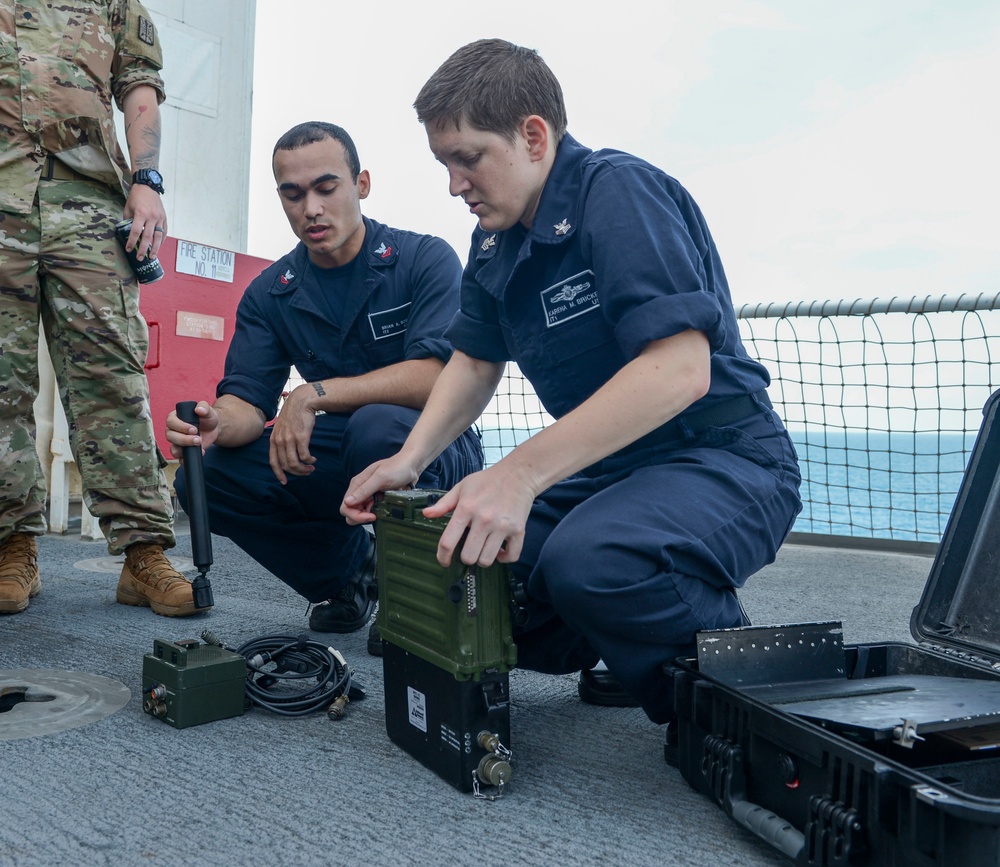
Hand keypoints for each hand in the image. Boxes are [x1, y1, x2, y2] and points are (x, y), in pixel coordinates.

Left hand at [122, 184, 166, 260]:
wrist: (148, 187)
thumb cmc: (136, 197)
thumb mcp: (128, 208)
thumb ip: (128, 220)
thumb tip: (127, 233)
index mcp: (141, 214)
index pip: (136, 231)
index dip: (132, 242)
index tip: (129, 249)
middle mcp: (152, 217)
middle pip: (148, 237)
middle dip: (143, 249)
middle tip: (140, 258)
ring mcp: (160, 218)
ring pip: (159, 236)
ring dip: (155, 248)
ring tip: (152, 256)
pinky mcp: (164, 218)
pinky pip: (164, 232)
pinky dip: (162, 240)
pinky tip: (158, 247)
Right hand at [165, 401, 218, 459]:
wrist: (213, 429)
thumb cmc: (207, 418)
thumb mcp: (208, 410)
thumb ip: (204, 407)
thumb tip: (199, 409)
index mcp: (175, 418)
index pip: (170, 422)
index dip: (181, 426)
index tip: (194, 429)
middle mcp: (173, 430)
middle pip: (170, 436)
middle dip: (184, 439)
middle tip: (198, 439)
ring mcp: (176, 442)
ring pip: (173, 449)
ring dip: (185, 449)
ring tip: (199, 445)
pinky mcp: (182, 451)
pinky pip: (180, 458)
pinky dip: (187, 459)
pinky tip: (199, 453)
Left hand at [268, 383, 320, 483]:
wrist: (302, 401)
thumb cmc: (294, 414)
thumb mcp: (281, 427)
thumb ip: (280, 439)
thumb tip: (285, 453)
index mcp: (273, 440)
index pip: (273, 462)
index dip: (278, 474)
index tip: (284, 481)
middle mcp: (280, 441)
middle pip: (286, 465)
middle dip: (296, 472)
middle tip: (305, 472)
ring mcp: (290, 439)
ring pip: (295, 463)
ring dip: (303, 469)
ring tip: (310, 468)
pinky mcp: (301, 437)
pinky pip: (304, 456)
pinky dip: (309, 461)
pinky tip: (313, 459)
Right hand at [341, 455, 421, 525]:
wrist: (411, 465)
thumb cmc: (397, 467)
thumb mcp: (381, 478)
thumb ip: (364, 490)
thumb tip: (347, 502)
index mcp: (357, 483)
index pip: (345, 506)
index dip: (355, 515)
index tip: (371, 516)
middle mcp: (361, 490)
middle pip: (351, 512)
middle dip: (360, 518)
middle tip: (375, 516)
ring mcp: (369, 495)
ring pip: (360, 513)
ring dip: (368, 516)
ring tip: (380, 511)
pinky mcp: (378, 499)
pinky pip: (371, 510)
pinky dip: (376, 513)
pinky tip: (384, 509)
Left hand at [422, 464, 536, 567]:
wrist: (517, 474)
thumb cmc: (487, 481)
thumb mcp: (462, 487)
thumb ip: (444, 503)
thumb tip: (427, 514)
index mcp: (466, 508)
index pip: (448, 542)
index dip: (442, 556)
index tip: (444, 561)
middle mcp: (484, 519)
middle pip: (468, 556)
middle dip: (465, 557)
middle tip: (468, 549)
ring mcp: (502, 526)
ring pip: (487, 559)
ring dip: (483, 559)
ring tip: (483, 549)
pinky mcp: (518, 530)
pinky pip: (511, 556)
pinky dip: (504, 558)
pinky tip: (500, 551)